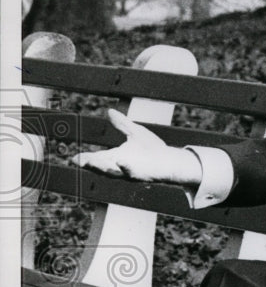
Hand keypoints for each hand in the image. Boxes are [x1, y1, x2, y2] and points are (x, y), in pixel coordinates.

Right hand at [73, 108, 201, 184]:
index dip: (86, 159)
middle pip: (101, 167)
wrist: (170, 160)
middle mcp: (120, 167)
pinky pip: (132, 173)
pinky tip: (121, 162)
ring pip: (113, 172)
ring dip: (102, 168)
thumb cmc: (152, 148)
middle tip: (78, 161)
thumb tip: (109, 111)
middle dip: (91, 164)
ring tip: (91, 162)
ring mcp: (129, 172)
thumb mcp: (134, 132)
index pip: (97, 158)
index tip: (74, 158)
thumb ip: (122, 123)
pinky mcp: (141, 175)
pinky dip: (126, 168)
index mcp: (116, 157)